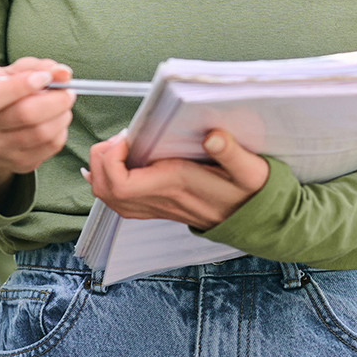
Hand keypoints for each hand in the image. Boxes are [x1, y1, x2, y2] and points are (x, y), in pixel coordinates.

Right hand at [0, 57, 73, 208]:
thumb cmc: (2, 93)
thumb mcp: (10, 73)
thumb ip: (36, 68)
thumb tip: (64, 73)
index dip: (23, 85)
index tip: (46, 77)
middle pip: (26, 114)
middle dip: (56, 100)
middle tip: (68, 91)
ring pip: (41, 133)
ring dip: (62, 115)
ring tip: (65, 105)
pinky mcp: (18, 163)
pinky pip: (50, 147)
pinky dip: (61, 131)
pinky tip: (58, 121)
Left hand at [84, 128, 269, 230]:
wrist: (256, 220)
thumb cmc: (251, 193)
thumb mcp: (250, 170)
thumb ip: (231, 153)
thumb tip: (212, 136)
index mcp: (175, 185)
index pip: (122, 185)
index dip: (111, 160)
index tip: (126, 137)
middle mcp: (160, 198)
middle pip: (107, 190)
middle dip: (100, 161)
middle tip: (117, 139)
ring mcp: (157, 206)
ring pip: (109, 198)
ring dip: (102, 172)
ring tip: (116, 147)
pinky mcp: (159, 206)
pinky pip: (120, 202)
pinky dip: (108, 182)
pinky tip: (110, 164)